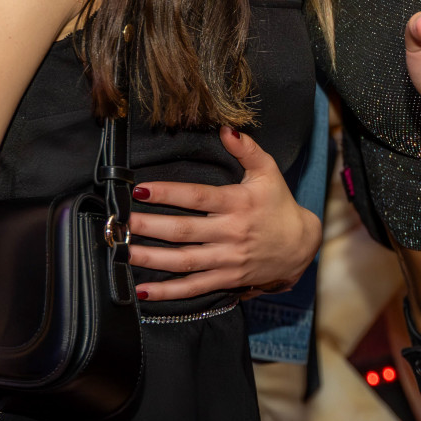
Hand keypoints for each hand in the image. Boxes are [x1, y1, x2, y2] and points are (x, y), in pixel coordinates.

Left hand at [125, 127, 320, 300]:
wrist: (300, 246)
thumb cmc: (279, 204)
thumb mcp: (268, 171)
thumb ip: (247, 149)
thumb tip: (226, 129)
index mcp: (237, 203)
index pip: (197, 197)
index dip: (168, 193)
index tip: (140, 189)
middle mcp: (230, 232)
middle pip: (184, 231)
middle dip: (149, 226)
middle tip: (121, 223)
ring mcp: (227, 259)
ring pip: (184, 261)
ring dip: (151, 258)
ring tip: (123, 252)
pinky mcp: (226, 279)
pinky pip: (194, 288)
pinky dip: (168, 292)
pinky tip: (143, 290)